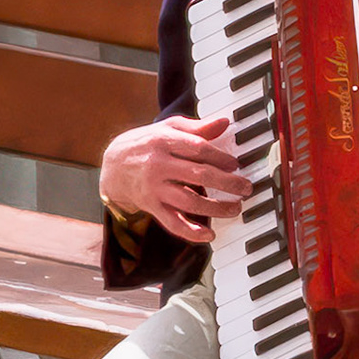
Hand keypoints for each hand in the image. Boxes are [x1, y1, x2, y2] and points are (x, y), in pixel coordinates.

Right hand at [99, 114, 253, 242]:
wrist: (112, 165)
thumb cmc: (148, 143)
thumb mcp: (168, 128)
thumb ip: (197, 127)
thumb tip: (225, 122)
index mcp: (164, 142)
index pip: (198, 148)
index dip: (220, 157)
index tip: (236, 164)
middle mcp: (158, 165)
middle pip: (199, 175)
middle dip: (227, 183)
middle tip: (246, 188)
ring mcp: (155, 188)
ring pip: (189, 201)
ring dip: (216, 208)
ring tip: (236, 208)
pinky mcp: (152, 206)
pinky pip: (172, 222)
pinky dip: (191, 232)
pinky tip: (209, 236)